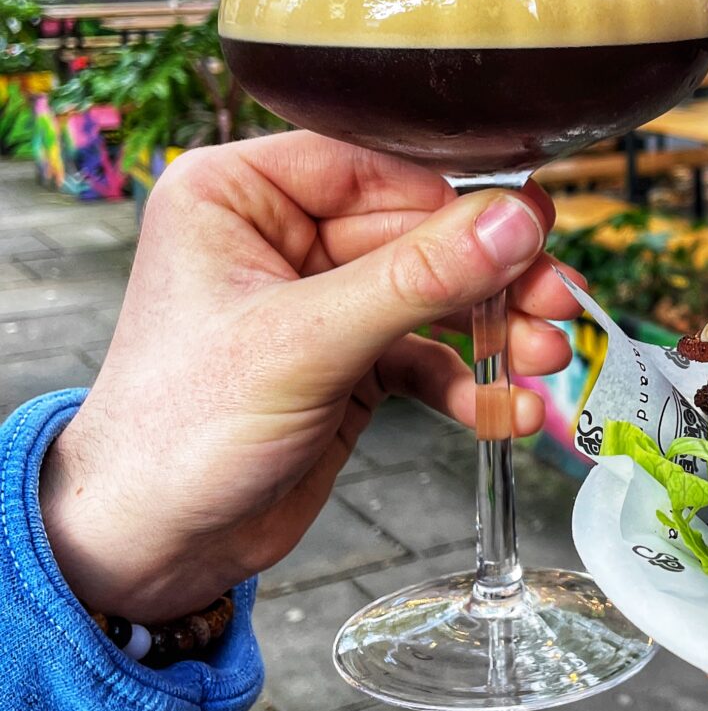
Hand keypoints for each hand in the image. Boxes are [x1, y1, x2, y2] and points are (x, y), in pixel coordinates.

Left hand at [40, 132, 577, 620]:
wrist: (148, 547)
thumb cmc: (177, 432)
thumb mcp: (306, 342)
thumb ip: (418, 278)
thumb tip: (517, 221)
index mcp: (238, 194)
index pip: (371, 163)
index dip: (454, 196)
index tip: (531, 223)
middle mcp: (279, 237)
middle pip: (418, 231)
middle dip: (490, 276)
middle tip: (555, 302)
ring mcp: (317, 302)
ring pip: (432, 294)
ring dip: (492, 330)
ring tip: (541, 360)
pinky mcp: (345, 363)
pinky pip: (425, 355)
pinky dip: (467, 383)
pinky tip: (505, 411)